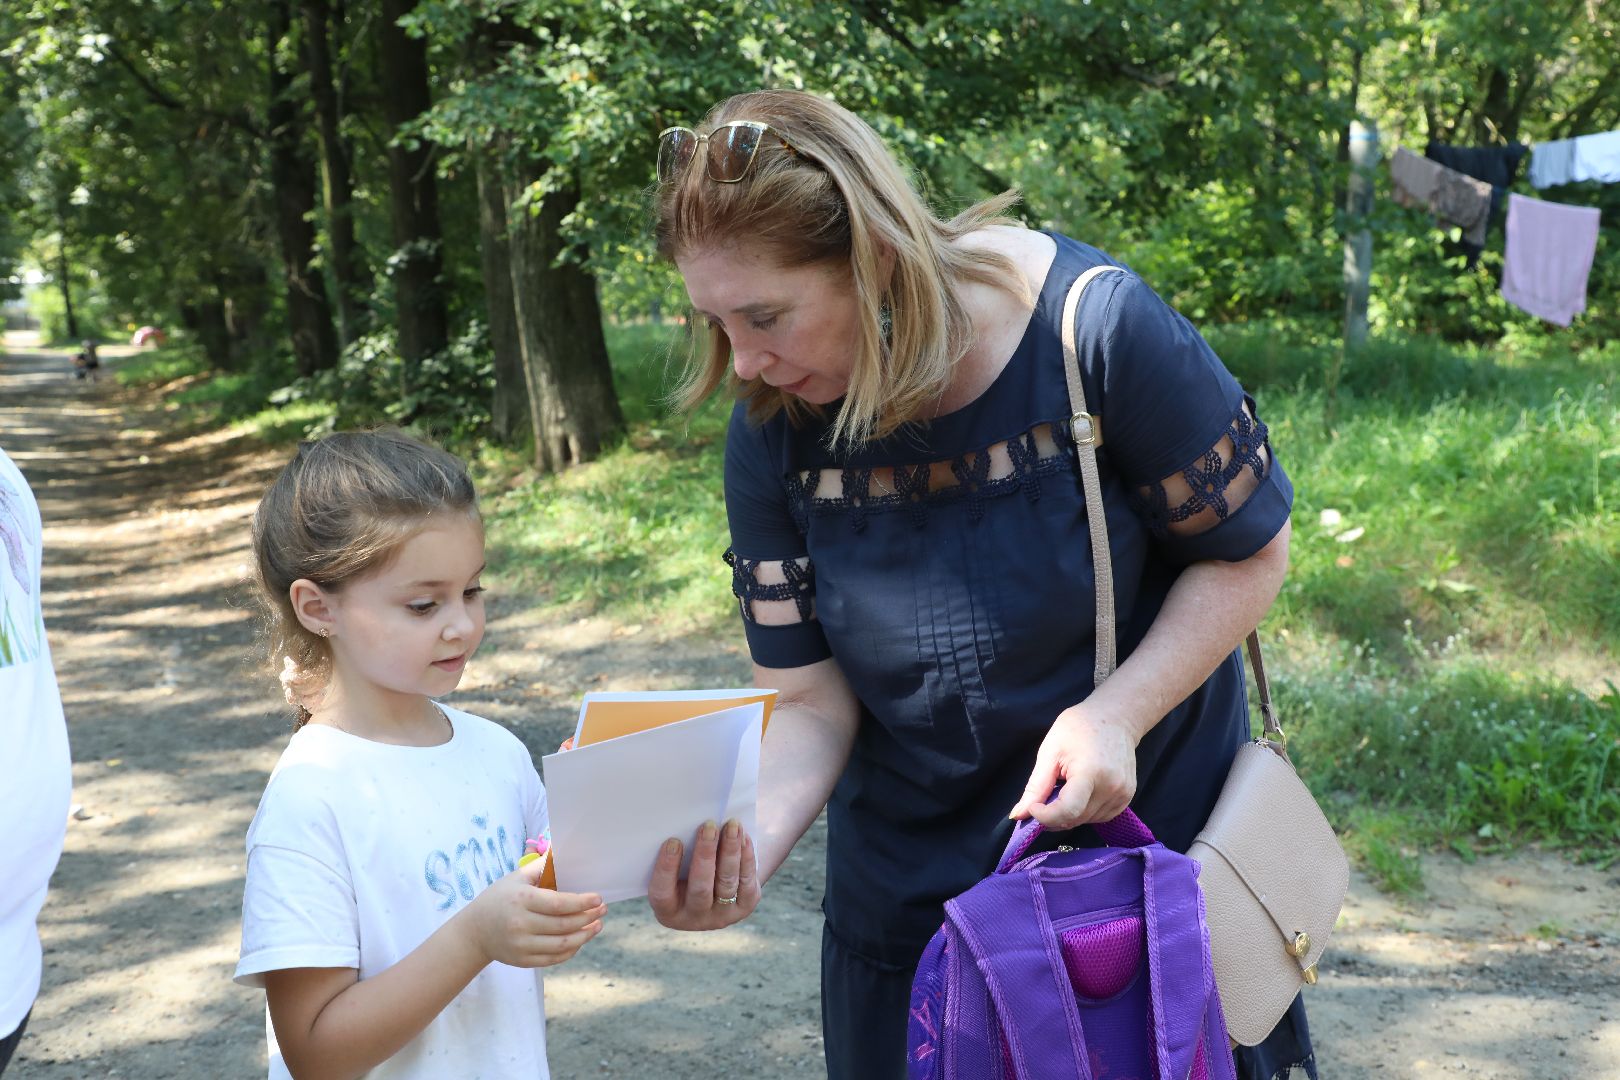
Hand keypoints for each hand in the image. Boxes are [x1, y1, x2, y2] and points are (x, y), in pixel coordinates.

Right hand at [461, 857, 604, 968]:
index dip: (581, 903)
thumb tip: (563, 850)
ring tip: (597, 926)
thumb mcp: (516, 877)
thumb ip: (541, 866)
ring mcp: (521, 946)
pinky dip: (571, 950)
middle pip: (563, 925)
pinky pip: (554, 959)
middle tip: (603, 911)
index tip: (598, 898)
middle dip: (588, 918)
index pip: (558, 904)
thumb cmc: (500, 898)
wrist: (474, 931)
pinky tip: (580, 939)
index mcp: (521, 901)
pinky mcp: (523, 961)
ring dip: (585, 936)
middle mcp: (521, 925)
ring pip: (562, 945)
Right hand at [648, 819, 759, 930]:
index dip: (666, 868)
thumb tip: (683, 822)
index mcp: (668, 910)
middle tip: (709, 826)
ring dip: (730, 851)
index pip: (662, 893)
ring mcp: (721, 915)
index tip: (673, 841)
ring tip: (732, 825)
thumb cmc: (686, 866)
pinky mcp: (744, 907)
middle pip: (700, 888)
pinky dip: (746, 857)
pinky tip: (743, 837)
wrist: (716, 881)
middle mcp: (694, 917)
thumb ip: (676, 854)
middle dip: (705, 854)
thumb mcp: (675, 867)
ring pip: (726, 882)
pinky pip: (746, 881)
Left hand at [1007, 704, 1139, 830]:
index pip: (1068, 811)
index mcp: (1091, 773)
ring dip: (1068, 814)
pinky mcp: (1127, 797)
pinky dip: (1084, 812)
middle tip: (1043, 799)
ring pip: (1086, 821)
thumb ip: (1036, 787)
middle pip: (1075, 819)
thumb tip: (1019, 814)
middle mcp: (1112, 788)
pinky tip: (1079, 792)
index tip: (1033, 807)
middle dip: (1053, 816)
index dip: (1045, 816)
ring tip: (1063, 788)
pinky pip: (1100, 816)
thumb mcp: (1050, 752)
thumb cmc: (1079, 728)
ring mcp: (1123, 794)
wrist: (1114, 718)